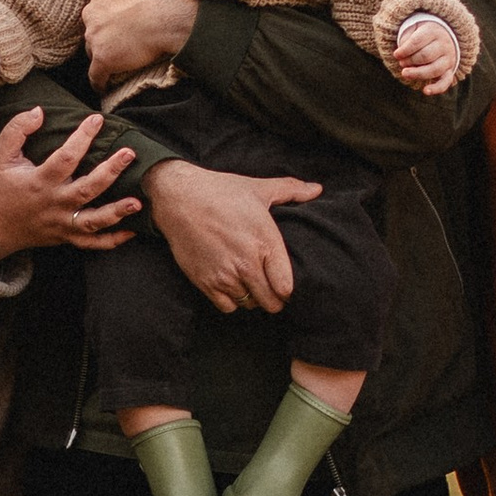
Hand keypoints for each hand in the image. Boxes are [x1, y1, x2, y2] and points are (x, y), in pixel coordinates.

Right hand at [0, 112, 140, 263]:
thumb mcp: (0, 155)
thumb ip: (17, 130)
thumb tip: (38, 111)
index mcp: (39, 181)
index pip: (66, 157)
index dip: (83, 137)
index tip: (97, 119)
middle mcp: (53, 203)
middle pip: (87, 189)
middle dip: (110, 172)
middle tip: (129, 154)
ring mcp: (60, 223)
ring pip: (92, 220)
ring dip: (116, 212)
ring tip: (138, 202)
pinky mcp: (64, 237)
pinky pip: (91, 243)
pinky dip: (111, 240)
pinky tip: (131, 232)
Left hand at [80, 0, 199, 89]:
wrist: (170, 13)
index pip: (99, 5)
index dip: (110, 12)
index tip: (120, 18)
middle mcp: (92, 13)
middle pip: (94, 26)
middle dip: (105, 32)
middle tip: (123, 37)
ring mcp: (96, 37)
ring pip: (94, 48)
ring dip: (105, 53)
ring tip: (120, 59)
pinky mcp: (104, 59)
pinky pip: (97, 75)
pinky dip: (100, 80)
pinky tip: (104, 86)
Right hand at [147, 158, 319, 314]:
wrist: (179, 198)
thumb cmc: (221, 192)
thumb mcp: (259, 188)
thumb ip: (291, 190)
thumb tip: (317, 189)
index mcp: (265, 242)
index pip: (286, 287)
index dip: (288, 288)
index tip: (285, 283)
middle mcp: (247, 263)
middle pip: (270, 302)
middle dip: (274, 298)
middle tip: (270, 287)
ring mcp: (225, 275)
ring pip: (249, 304)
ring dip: (252, 297)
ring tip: (251, 282)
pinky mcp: (205, 282)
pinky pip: (227, 307)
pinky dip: (231, 300)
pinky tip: (232, 284)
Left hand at [393, 15, 460, 93]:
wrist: (443, 36)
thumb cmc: (422, 34)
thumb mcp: (413, 29)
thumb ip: (406, 39)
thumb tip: (401, 55)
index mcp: (433, 31)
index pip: (417, 41)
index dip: (404, 50)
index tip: (396, 55)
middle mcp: (444, 44)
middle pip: (425, 56)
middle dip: (410, 61)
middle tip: (401, 63)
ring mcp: (448, 59)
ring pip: (434, 69)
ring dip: (417, 73)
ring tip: (404, 73)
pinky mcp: (450, 71)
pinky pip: (445, 82)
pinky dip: (436, 88)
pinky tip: (425, 91)